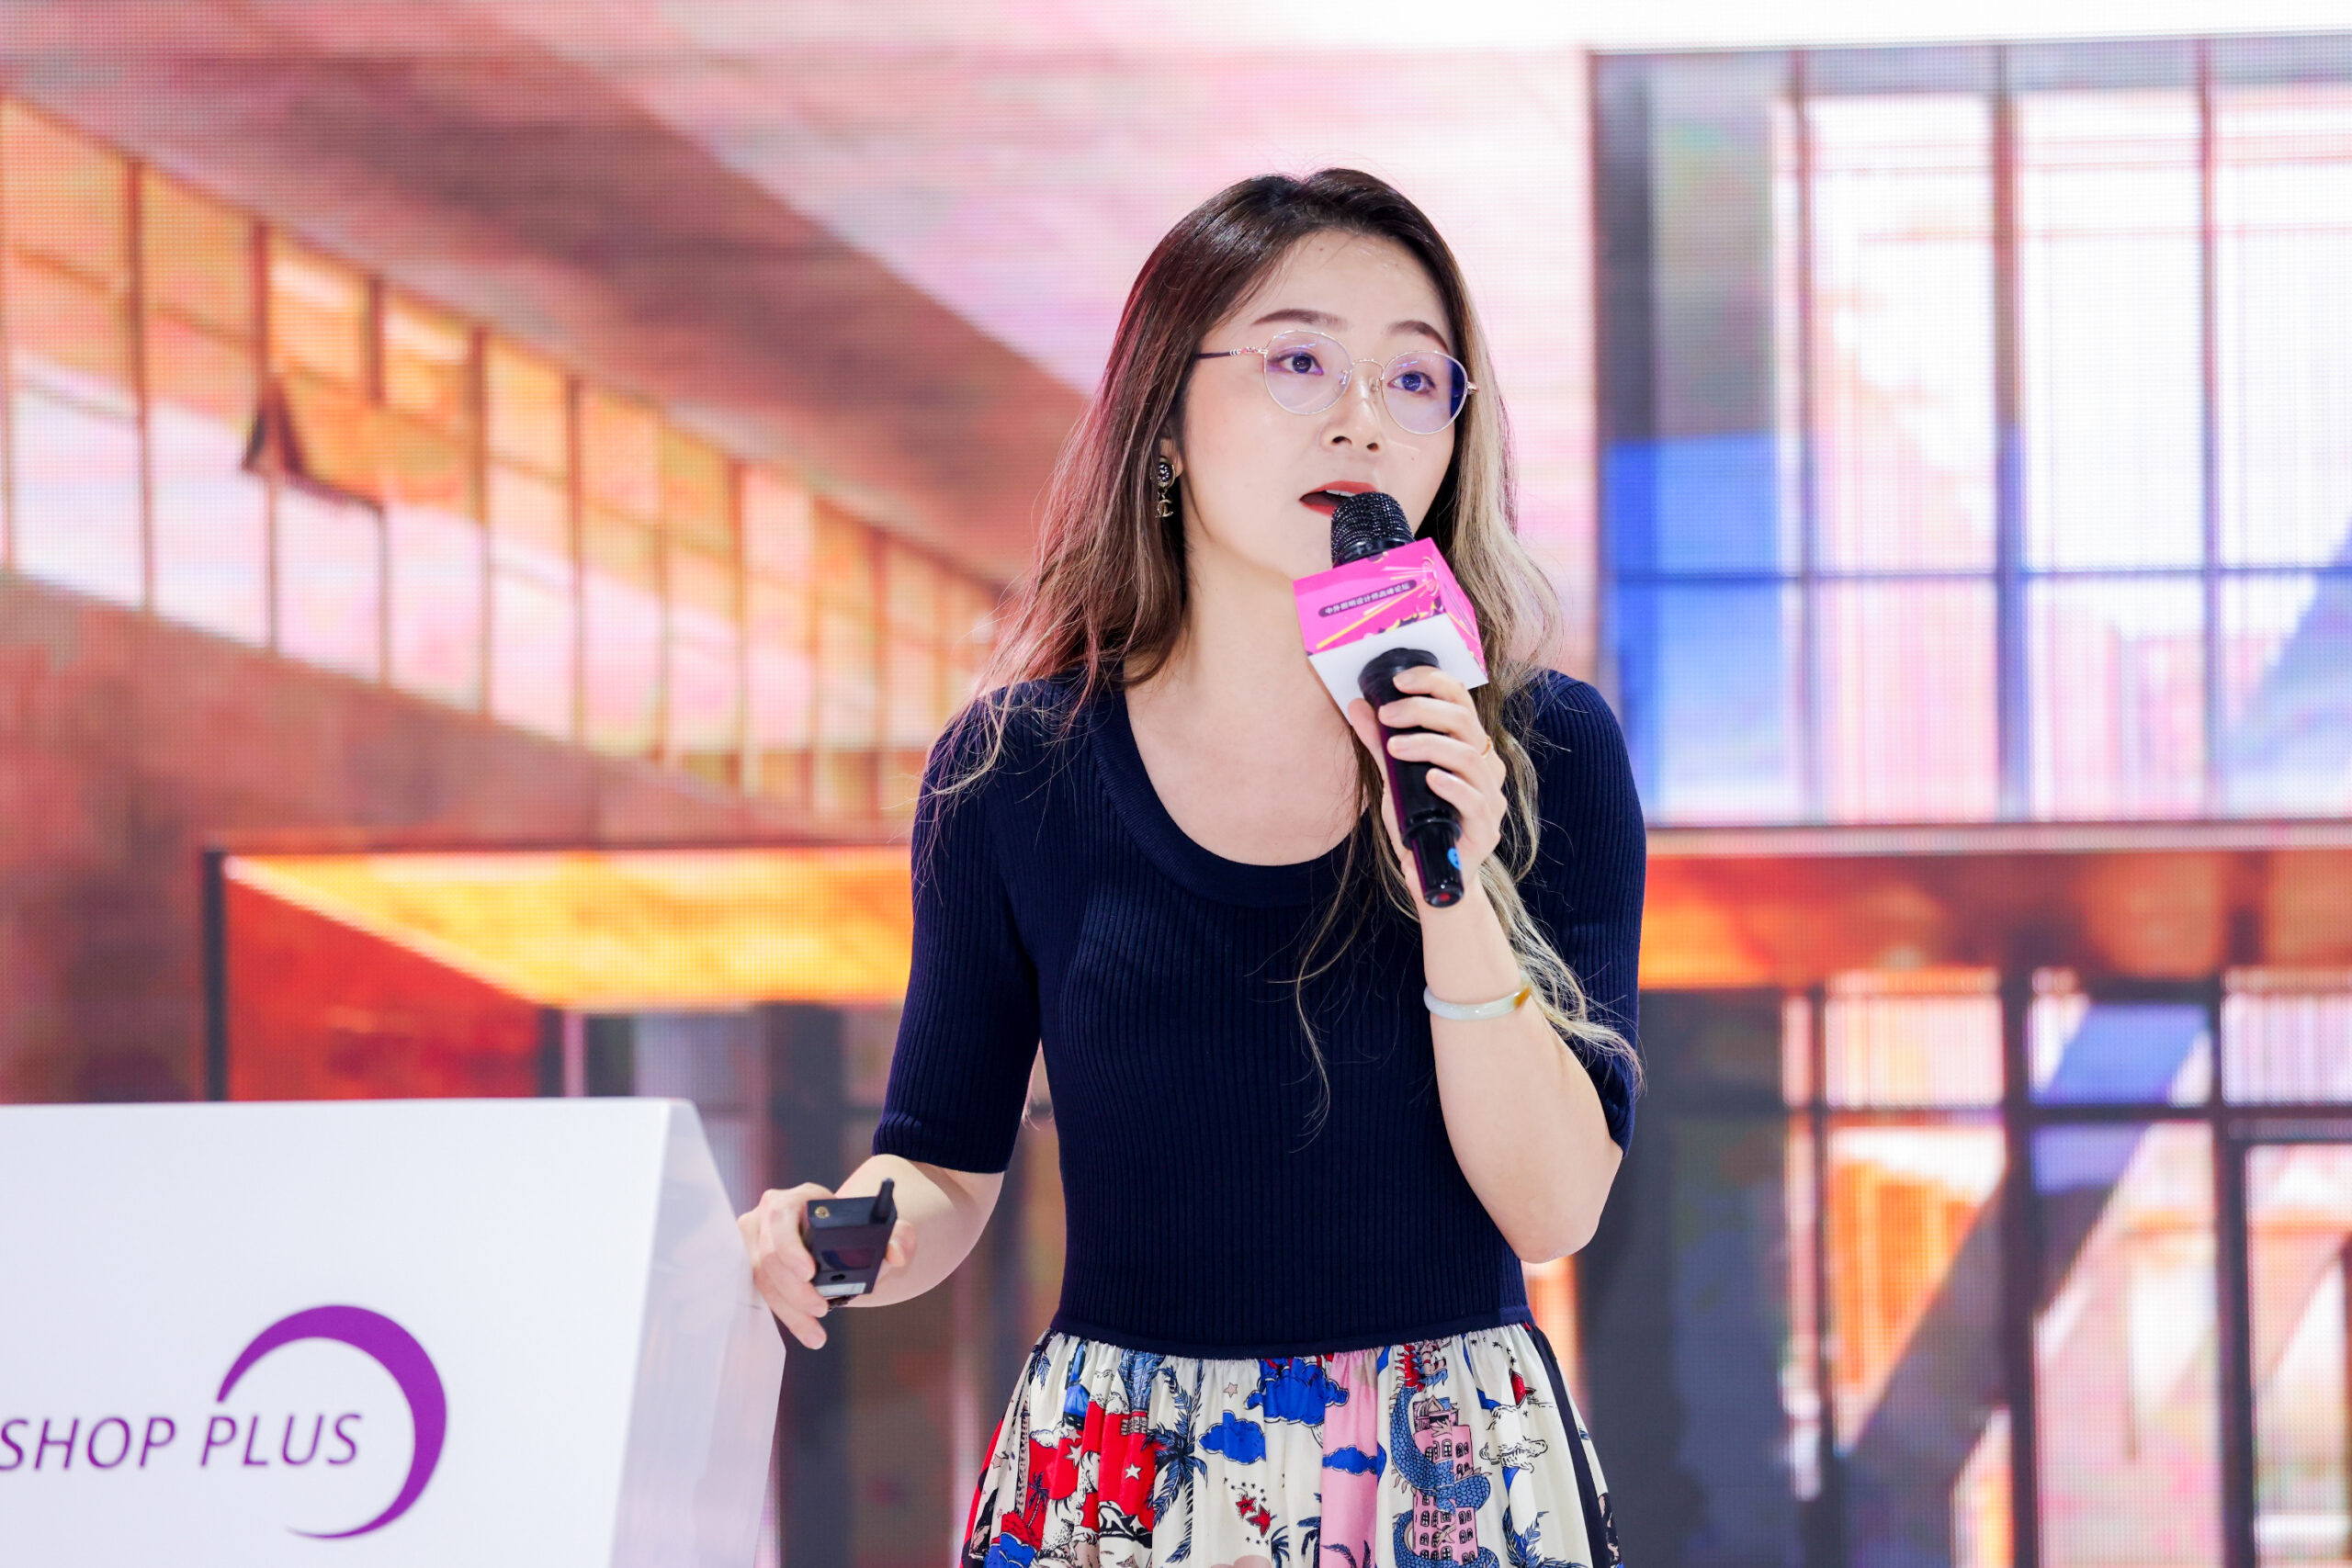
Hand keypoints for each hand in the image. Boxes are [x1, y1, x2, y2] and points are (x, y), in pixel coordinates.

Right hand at [737, 1182, 916, 1348]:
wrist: (835, 1240)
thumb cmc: (855, 1230)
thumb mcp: (879, 1227)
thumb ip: (899, 1235)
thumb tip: (897, 1253)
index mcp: (797, 1199)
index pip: (781, 1218)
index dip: (790, 1247)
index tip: (809, 1273)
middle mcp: (769, 1216)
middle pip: (769, 1256)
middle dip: (794, 1289)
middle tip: (821, 1309)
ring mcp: (757, 1242)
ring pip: (763, 1279)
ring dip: (789, 1310)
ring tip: (816, 1332)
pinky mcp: (754, 1265)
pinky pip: (763, 1292)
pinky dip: (785, 1315)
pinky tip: (806, 1332)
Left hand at [1344, 664, 1506, 895]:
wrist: (1432, 877)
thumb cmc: (1418, 823)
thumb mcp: (1395, 777)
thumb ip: (1380, 743)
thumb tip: (1357, 705)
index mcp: (1469, 748)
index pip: (1461, 702)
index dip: (1434, 683)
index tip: (1398, 682)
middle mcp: (1486, 768)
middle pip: (1464, 722)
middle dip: (1422, 711)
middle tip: (1386, 714)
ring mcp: (1490, 798)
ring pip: (1469, 757)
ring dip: (1429, 745)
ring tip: (1394, 747)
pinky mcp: (1487, 830)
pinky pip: (1475, 800)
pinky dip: (1451, 785)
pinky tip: (1429, 778)